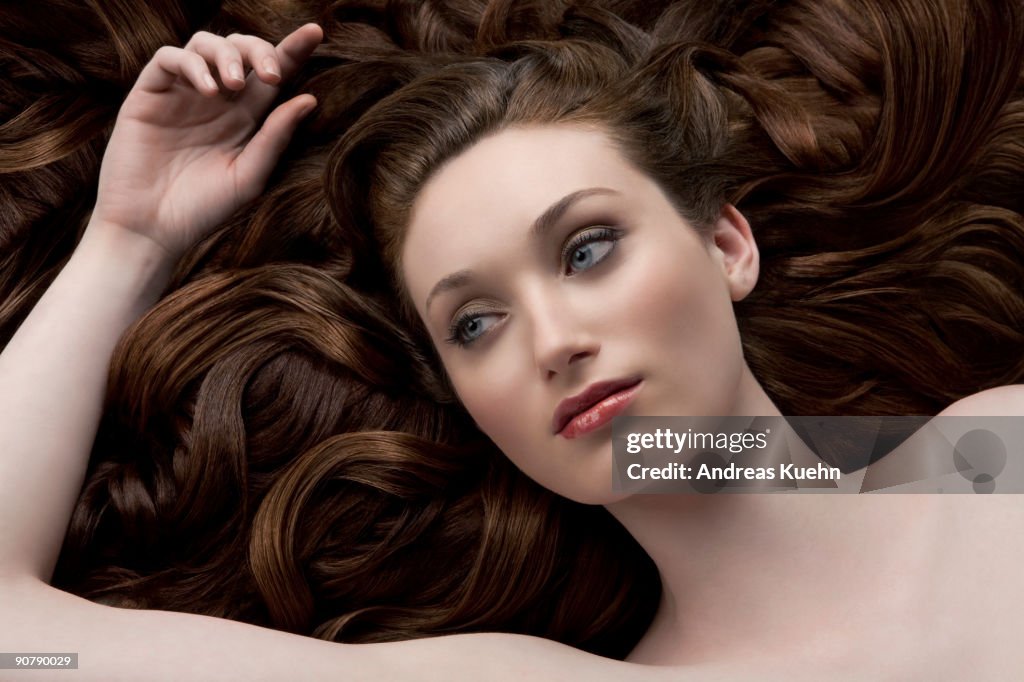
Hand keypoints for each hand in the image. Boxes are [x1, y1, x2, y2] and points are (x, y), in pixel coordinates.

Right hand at [91, 24, 322, 261]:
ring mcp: (181, 94)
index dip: (293, 50)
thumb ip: (275, 137)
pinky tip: (209, 89)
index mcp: (245, 117)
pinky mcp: (149, 94)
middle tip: (271, 74)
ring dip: (227, 55)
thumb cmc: (202, 209)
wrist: (152, 229)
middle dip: (260, 49)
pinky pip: (170, 58)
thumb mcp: (249, 175)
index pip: (272, 74)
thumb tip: (309, 100)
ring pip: (205, 44)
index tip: (316, 32)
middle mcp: (216, 100)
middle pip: (241, 50)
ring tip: (235, 85)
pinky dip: (192, 64)